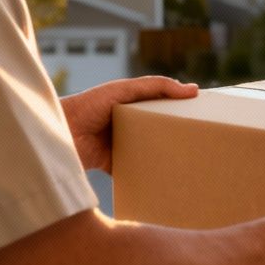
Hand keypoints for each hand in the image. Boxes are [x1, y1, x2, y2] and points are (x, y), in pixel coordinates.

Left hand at [61, 76, 197, 173]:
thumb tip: (192, 89)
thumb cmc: (89, 105)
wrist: (60, 134)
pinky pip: (133, 170)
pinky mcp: (112, 163)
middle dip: (175, 134)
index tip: (204, 114)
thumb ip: (155, 86)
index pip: (161, 103)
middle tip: (200, 141)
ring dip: (161, 155)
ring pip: (147, 150)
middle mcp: (127, 123)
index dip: (180, 107)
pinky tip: (162, 177)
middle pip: (157, 128)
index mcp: (130, 103)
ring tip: (185, 161)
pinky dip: (145, 174)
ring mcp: (121, 143)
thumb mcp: (124, 90)